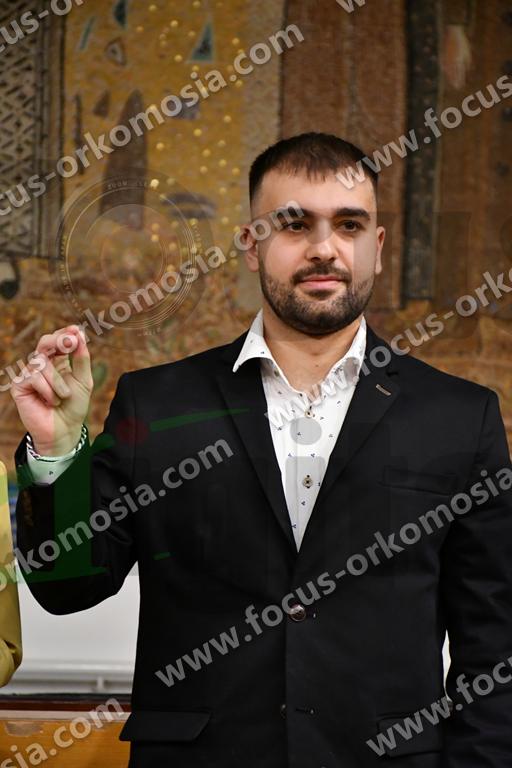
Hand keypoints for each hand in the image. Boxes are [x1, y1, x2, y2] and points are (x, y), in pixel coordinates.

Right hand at [10, 325, 92, 455]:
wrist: (65, 430)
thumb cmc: (74, 406)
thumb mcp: (83, 380)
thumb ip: (81, 359)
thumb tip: (80, 335)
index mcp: (58, 361)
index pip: (59, 340)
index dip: (66, 333)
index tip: (77, 330)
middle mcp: (42, 365)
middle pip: (45, 342)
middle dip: (59, 340)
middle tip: (71, 341)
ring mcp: (29, 374)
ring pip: (42, 364)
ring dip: (58, 382)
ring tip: (62, 397)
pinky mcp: (19, 385)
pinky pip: (34, 377)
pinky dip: (47, 390)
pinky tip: (50, 402)